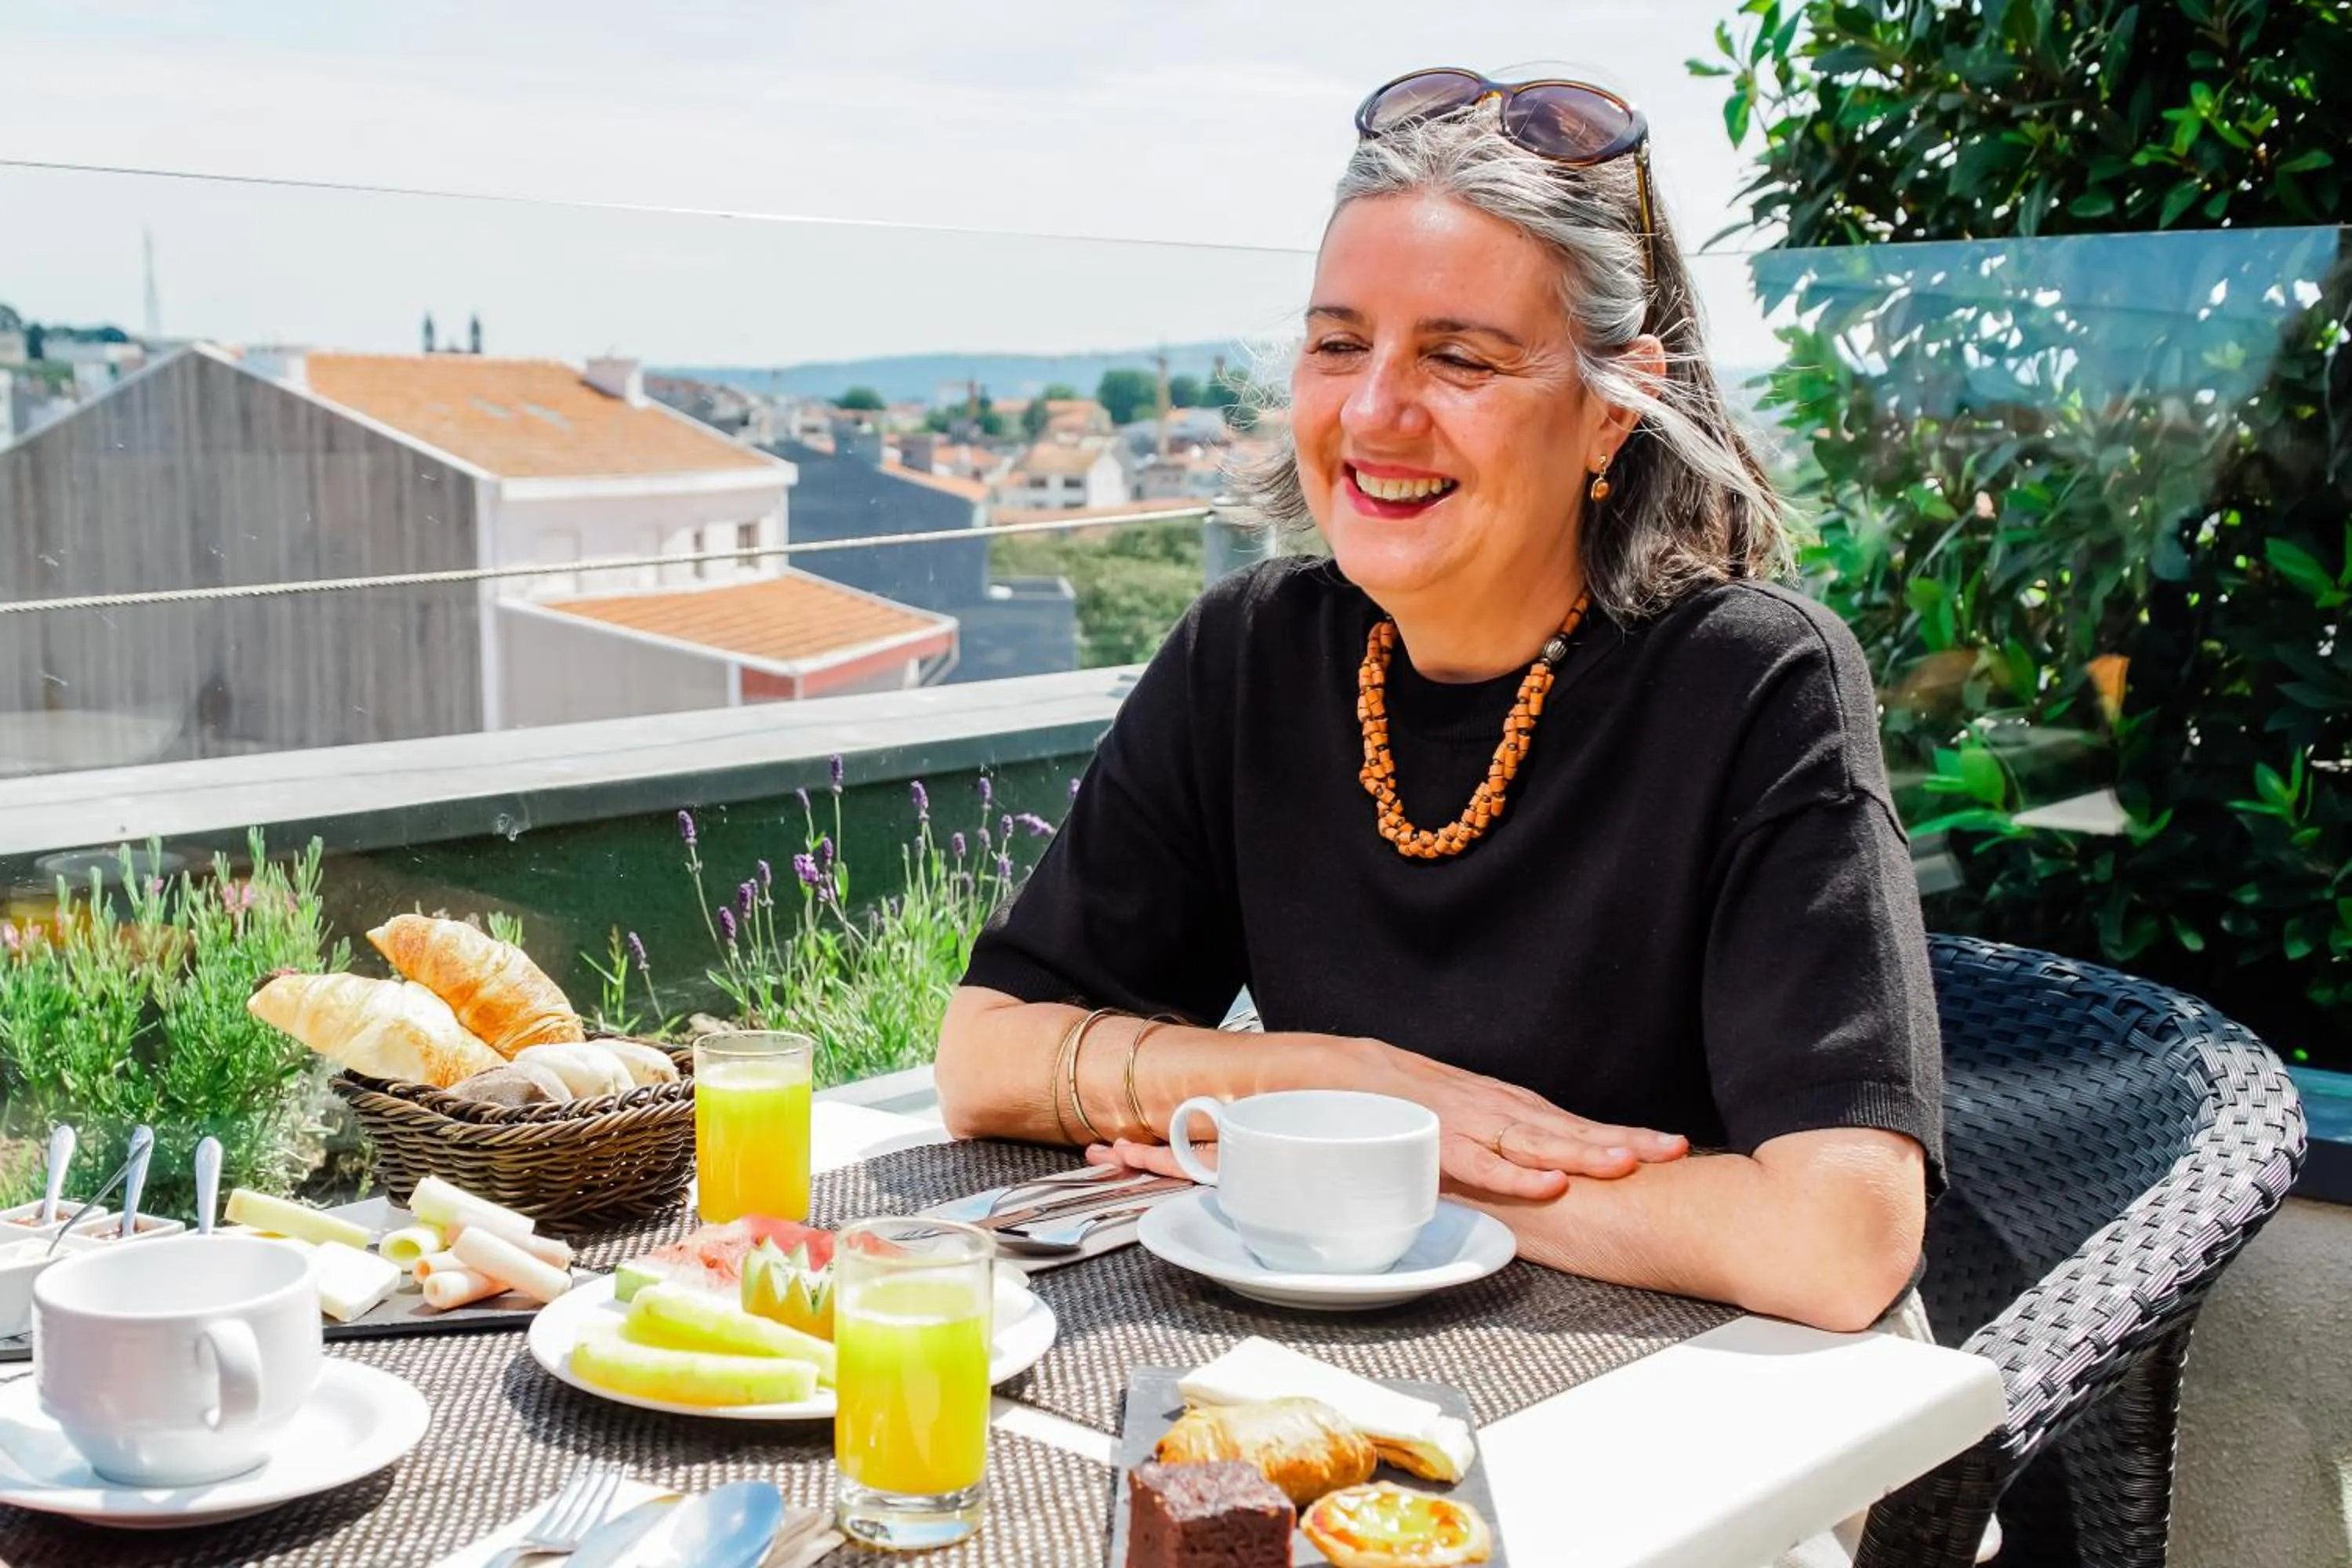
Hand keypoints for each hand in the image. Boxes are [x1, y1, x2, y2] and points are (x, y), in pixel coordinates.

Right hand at [1086, 1039, 1686, 1202]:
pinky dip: (1489, 1161)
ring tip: (1622, 1166)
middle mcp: (1411, 1076)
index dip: (1577, 1129)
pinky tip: (1536, 1181)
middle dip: (1595, 1133)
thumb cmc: (1251, 1111)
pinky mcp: (1358, 1100)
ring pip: (1491, 1120)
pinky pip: (1432, 1138)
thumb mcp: (1336, 1130)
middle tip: (1665, 1151)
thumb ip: (1390, 1149)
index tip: (1641, 1148)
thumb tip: (1450, 1184)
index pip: (1512, 1109)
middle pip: (1519, 1109)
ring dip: (1562, 1148)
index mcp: (1415, 1084)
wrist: (1174, 1075)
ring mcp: (1387, 1085)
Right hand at [1342, 1038, 1686, 1199]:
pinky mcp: (1441, 1145)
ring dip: (1583, 1152)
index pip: (1581, 1124)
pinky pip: (1485, 1166)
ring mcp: (1474, 1126)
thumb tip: (1555, 1173)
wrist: (1352, 1076)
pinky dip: (1518, 1176)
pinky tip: (1551, 1184)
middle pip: (1574, 1129)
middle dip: (1626, 1141)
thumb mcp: (1475, 1117)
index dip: (1628, 1135)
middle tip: (1673, 1149)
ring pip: (1537, 1143)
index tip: (1674, 1145)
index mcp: (1515, 1109)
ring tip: (1627, 1162)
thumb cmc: (1416, 1102)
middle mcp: (1503, 1112)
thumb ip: (1512, 1141)